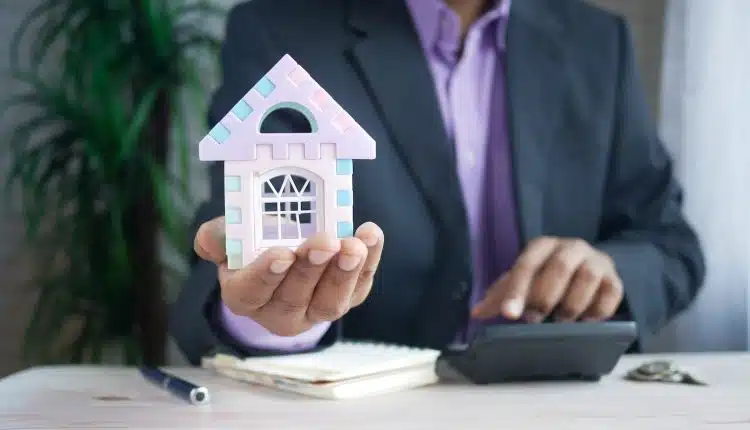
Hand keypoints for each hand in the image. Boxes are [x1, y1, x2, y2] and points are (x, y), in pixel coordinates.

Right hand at [194, 217, 383, 335]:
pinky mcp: (347, 299)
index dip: (267, 274)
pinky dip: (369, 262)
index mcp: (245, 296)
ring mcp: (316, 310)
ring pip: (330, 302)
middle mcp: (280, 312)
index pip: (252, 292)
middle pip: (294, 298)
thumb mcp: (232, 236)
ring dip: (344, 273)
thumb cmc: (255, 244)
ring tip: (353, 246)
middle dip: (311, 270)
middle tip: (325, 242)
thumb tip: (209, 238)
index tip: (282, 254)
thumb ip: (219, 236)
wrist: (287, 250)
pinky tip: (371, 236)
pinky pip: (359, 287)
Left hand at [472, 237, 622, 322]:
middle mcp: (571, 247)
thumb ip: (501, 295)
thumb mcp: (524, 281)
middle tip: (534, 320)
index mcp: (542, 246)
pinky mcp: (614, 278)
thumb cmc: (547, 276)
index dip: (516, 291)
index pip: (526, 265)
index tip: (509, 315)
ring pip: (586, 279)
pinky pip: (610, 293)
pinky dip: (597, 311)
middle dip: (544, 297)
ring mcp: (596, 261)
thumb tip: (476, 313)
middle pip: (559, 268)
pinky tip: (585, 321)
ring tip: (561, 320)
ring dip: (572, 305)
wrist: (588, 268)